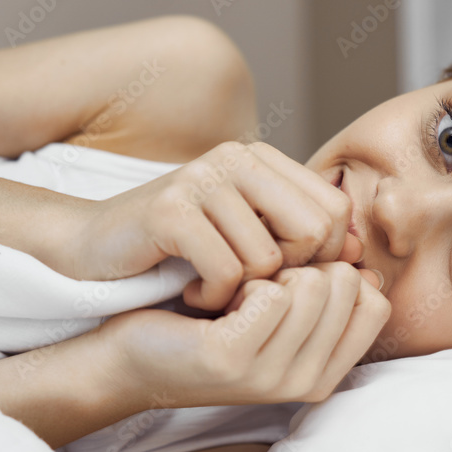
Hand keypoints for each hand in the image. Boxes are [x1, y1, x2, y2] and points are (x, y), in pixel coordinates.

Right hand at [65, 141, 363, 310]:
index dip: (319, 255)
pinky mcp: (170, 209)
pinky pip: (226, 269)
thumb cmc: (178, 250)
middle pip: (314, 230)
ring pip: (268, 257)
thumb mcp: (246, 238)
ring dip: (243, 291)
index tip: (280, 276)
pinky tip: (191, 289)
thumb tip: (357, 252)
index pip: (333, 210)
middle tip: (250, 286)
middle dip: (289, 273)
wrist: (94, 251)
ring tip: (212, 285)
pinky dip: (212, 295)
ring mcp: (202, 177)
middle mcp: (235, 156)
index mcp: (260, 158)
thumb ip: (299, 238)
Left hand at [98, 262, 389, 408]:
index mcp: (324, 371)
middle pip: (344, 286)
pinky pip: (270, 293)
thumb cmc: (210, 321)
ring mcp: (270, 375)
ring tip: (236, 287)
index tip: (294, 276)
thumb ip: (324, 290)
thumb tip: (361, 257)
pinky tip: (214, 296)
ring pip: (311, 285)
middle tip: (258, 280)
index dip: (339, 271)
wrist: (131, 352)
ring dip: (271, 269)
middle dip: (303, 264)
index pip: (375, 303)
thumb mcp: (276, 310)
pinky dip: (242, 277)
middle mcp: (304, 381)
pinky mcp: (233, 358)